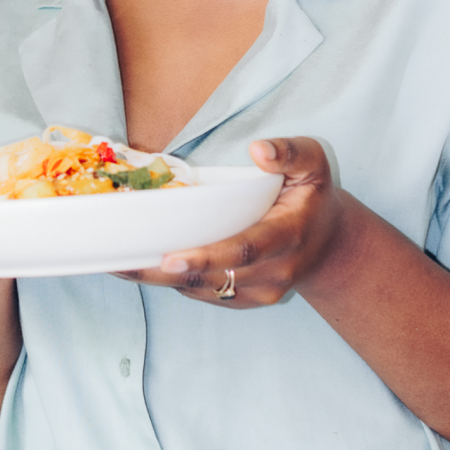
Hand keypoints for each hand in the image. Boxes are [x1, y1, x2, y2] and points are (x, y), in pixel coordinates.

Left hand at [114, 137, 344, 307]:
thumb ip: (289, 152)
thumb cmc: (313, 194)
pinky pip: (205, 296)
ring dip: (161, 280)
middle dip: (166, 272)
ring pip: (204, 292)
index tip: (170, 256)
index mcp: (288, 236)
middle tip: (123, 261)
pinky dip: (173, 284)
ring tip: (118, 263)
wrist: (330, 243)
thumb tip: (258, 149)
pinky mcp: (246, 300)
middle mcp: (274, 272)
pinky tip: (142, 267)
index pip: (244, 250)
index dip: (205, 256)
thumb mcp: (313, 162)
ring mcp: (261, 291)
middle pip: (214, 278)